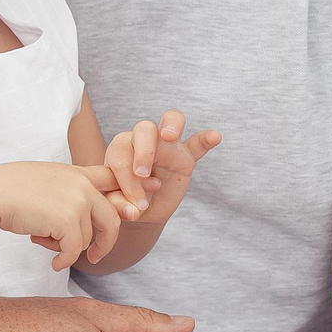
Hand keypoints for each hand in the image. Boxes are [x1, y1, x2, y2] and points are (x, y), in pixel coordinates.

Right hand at [0, 162, 123, 271]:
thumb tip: (86, 224)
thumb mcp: (45, 183)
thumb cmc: (10, 192)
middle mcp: (82, 185)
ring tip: (46, 244)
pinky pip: (75, 250)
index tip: (143, 202)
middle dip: (107, 242)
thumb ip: (68, 194)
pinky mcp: (67, 219)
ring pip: (87, 239)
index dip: (131, 190)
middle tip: (96, 257)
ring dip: (68, 248)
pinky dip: (65, 260)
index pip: (113, 178)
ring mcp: (77, 201)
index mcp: (77, 173)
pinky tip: (54, 264)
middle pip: (112, 218)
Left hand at [102, 110, 221, 232]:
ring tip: (169, 136)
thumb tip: (133, 211)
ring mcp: (166, 145)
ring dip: (171, 125)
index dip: (126, 181)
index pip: (121, 157)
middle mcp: (141, 140)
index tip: (135, 206)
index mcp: (119, 150)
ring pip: (170, 120)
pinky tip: (215, 137)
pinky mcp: (186, 156)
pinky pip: (197, 143)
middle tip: (142, 174)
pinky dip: (206, 139)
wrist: (142, 207)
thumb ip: (117, 204)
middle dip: (143, 151)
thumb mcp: (116, 206)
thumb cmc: (124, 201)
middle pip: (143, 129)